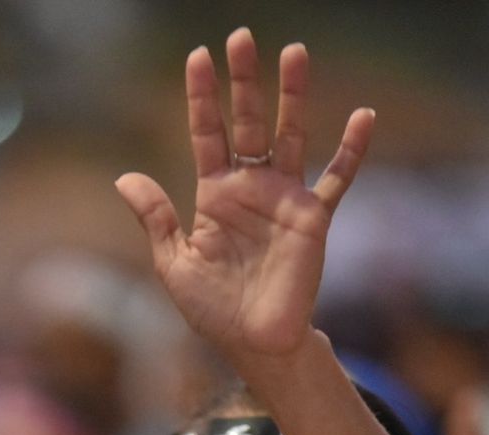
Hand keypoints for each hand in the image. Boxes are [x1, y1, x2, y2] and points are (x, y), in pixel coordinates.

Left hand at [116, 29, 372, 359]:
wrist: (253, 343)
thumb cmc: (211, 309)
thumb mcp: (173, 262)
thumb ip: (156, 217)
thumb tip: (125, 177)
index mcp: (215, 194)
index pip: (208, 133)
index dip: (202, 97)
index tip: (199, 57)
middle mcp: (251, 188)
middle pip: (248, 122)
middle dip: (245, 82)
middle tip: (242, 37)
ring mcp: (284, 199)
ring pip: (290, 136)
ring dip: (293, 97)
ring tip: (295, 52)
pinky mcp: (313, 220)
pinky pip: (336, 179)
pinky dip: (351, 150)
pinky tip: (364, 116)